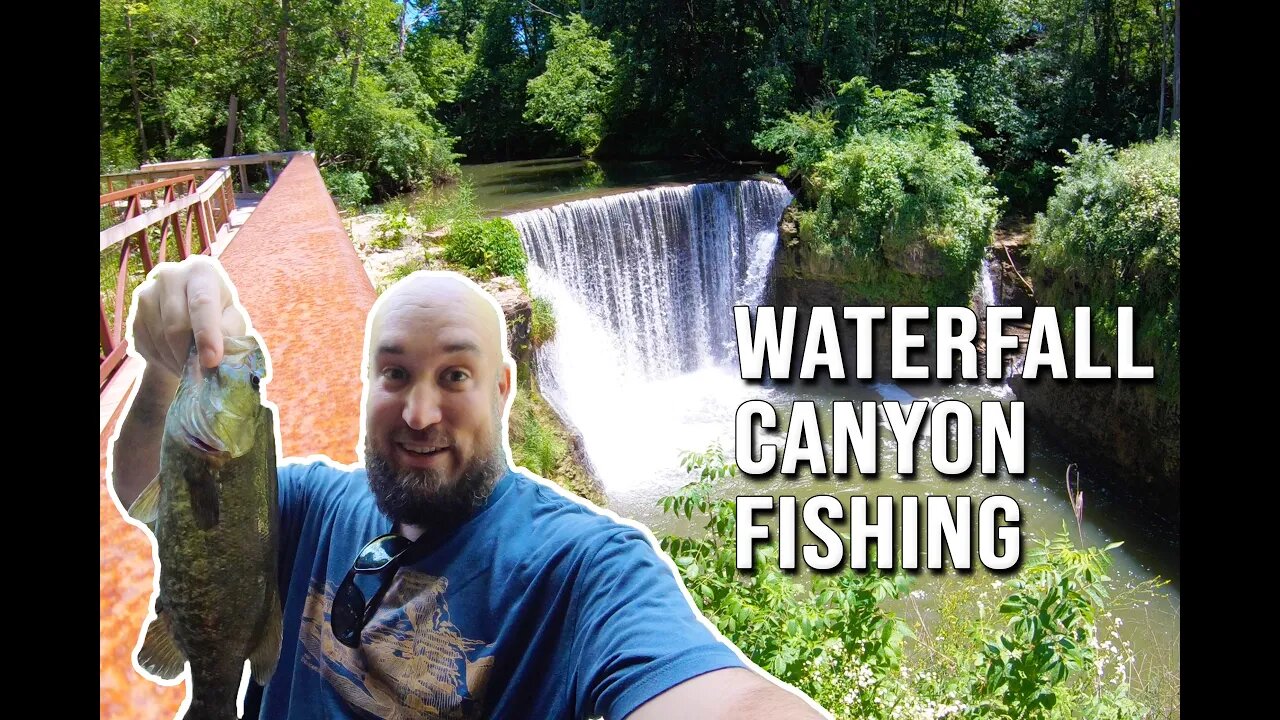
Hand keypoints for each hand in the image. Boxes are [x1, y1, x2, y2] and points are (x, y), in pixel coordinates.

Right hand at [129, 256, 248, 377]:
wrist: (190, 319)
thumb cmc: (220, 317)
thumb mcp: (233, 320)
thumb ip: (230, 333)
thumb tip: (217, 354)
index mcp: (201, 272)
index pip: (202, 303)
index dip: (206, 334)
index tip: (212, 361)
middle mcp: (170, 276)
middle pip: (176, 324)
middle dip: (190, 355)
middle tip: (202, 374)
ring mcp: (147, 294)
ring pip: (160, 338)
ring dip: (177, 360)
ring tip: (192, 367)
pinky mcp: (133, 315)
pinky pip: (147, 345)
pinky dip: (163, 360)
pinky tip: (176, 360)